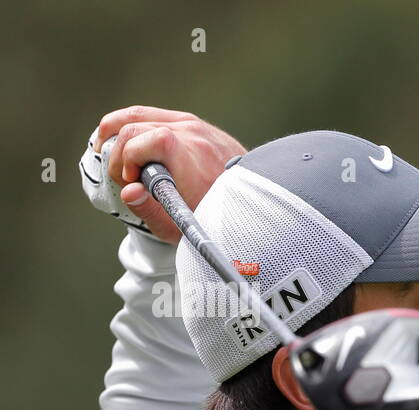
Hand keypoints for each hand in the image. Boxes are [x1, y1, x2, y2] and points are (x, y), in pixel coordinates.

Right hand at [94, 106, 245, 243]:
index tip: (129, 182)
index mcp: (191, 157)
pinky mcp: (198, 124)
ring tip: (105, 148)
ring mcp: (197, 126)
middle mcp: (194, 135)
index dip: (125, 159)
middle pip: (136, 126)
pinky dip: (136, 124)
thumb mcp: (182, 226)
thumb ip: (151, 210)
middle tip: (121, 176)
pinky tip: (124, 136)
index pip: (141, 140)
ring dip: (119, 130)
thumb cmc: (216, 218)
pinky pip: (158, 115)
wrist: (254, 205)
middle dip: (118, 150)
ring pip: (142, 115)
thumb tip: (128, 190)